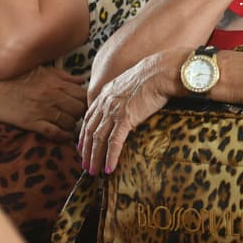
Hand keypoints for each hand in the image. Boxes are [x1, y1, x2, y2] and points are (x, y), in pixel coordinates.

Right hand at [0, 67, 87, 139]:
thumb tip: (81, 80)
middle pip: (79, 109)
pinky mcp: (31, 122)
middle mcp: (52, 95)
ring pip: (69, 121)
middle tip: (77, 116)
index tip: (84, 105)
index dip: (87, 101)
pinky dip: (62, 136)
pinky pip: (54, 132)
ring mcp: (42, 109)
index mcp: (56, 82)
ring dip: (72, 125)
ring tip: (69, 125)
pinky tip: (65, 136)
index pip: (83, 94)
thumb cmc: (14, 78)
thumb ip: (63, 76)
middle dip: (81, 114)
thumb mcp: (41, 71)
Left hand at [79, 51, 173, 174]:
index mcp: (106, 94)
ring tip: (93, 171)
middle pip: (89, 131)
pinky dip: (110, 157)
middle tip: (84, 165)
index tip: (81, 147)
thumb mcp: (130, 83)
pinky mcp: (125, 118)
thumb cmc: (153, 75)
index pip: (89, 117)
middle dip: (85, 150)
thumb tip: (128, 105)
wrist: (160, 71)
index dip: (84, 134)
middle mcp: (105, 103)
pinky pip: (114, 142)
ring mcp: (114, 111)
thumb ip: (123, 95)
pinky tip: (109, 168)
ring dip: (94, 157)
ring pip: (98, 139)